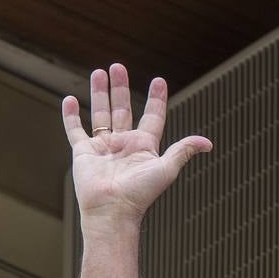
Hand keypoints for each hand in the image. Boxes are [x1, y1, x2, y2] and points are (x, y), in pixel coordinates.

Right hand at [61, 64, 211, 221]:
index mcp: (144, 146)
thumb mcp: (166, 169)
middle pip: (123, 109)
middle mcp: (124, 145)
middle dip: (120, 88)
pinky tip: (70, 100)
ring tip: (99, 72)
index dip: (156, 100)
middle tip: (119, 66)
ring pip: (100, 114)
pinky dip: (71, 116)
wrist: (112, 210)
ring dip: (99, 93)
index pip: (152, 117)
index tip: (158, 81)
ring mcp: (103, 148)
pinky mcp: (83, 153)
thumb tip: (208, 143)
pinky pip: (75, 130)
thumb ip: (183, 151)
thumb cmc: (140, 194)